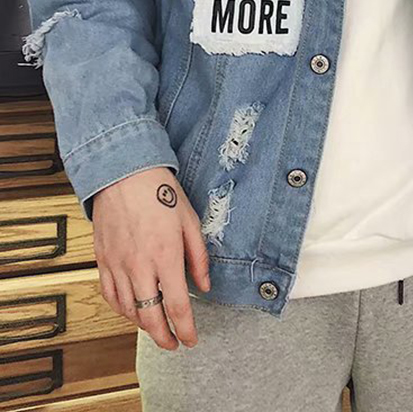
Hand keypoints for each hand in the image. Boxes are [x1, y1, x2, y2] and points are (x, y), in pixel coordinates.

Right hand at [92, 167, 210, 350]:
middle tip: (174, 343)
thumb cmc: (159, 191)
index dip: (186, 329)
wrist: (123, 172)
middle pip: (151, 317)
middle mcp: (140, 265)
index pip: (178, 306)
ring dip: (143, 325)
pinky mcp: (102, 260)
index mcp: (166, 255)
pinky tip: (131, 309)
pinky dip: (121, 309)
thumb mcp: (189, 220)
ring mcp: (118, 264)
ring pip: (128, 310)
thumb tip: (205, 286)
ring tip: (156, 326)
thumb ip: (199, 257)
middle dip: (164, 337)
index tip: (192, 339)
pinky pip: (109, 295)